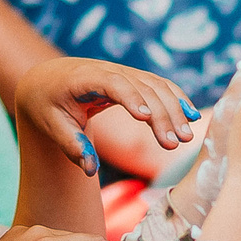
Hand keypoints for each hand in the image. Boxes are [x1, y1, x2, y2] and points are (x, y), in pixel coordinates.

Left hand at [16, 57, 197, 176]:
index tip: (145, 118)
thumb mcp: (51, 125)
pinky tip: (191, 116)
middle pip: (141, 87)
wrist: (50, 79)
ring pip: (155, 85)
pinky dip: (176, 98)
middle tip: (174, 143)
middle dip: (160, 114)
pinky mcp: (134, 79)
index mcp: (83, 77)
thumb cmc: (48, 105)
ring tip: (186, 137)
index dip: (129, 97)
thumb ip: (71, 145)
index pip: (111, 83)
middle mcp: (108, 70)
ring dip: (174, 109)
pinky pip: (159, 86)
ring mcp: (124, 72)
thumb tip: (90, 170)